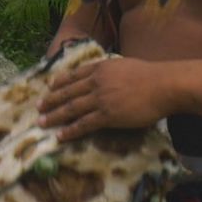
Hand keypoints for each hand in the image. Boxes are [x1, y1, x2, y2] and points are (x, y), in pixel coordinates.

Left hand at [37, 57, 166, 140]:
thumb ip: (111, 71)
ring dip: (54, 116)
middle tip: (39, 107)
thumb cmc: (150, 75)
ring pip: (71, 108)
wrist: (163, 86)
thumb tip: (107, 74)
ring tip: (42, 122)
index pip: (74, 75)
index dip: (60, 82)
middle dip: (51, 100)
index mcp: (100, 68)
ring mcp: (100, 99)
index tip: (50, 87)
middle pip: (68, 92)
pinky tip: (60, 135)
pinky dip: (70, 130)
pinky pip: (84, 124)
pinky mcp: (107, 115)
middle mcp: (96, 82)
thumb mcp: (124, 65)